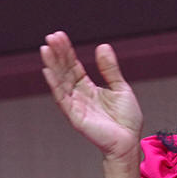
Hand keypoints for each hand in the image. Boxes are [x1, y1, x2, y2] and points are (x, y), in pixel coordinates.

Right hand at [40, 31, 142, 160]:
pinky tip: (48, 71)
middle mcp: (79, 95)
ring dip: (52, 65)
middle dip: (58, 54)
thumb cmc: (126, 119)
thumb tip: (102, 46)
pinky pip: (63, 98)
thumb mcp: (121, 87)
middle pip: (64, 71)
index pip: (73, 66)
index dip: (66, 52)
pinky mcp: (75, 116)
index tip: (59, 35)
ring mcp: (75, 106)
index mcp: (88, 88)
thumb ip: (110, 69)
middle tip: (51, 36)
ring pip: (61, 82)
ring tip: (46, 48)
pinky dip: (55, 85)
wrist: (130, 142)